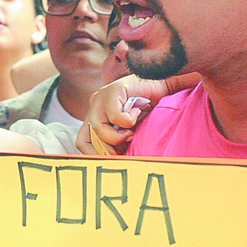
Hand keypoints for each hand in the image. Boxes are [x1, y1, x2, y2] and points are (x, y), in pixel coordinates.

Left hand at [76, 72, 199, 154]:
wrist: (162, 81)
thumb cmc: (151, 105)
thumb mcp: (137, 129)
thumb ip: (128, 143)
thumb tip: (131, 165)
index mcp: (98, 117)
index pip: (84, 143)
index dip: (99, 157)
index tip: (118, 163)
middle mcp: (95, 107)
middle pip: (84, 140)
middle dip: (106, 152)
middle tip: (124, 154)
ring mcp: (101, 98)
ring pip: (97, 129)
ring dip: (117, 138)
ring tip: (133, 134)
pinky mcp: (113, 91)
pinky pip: (114, 116)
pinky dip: (127, 122)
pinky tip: (138, 116)